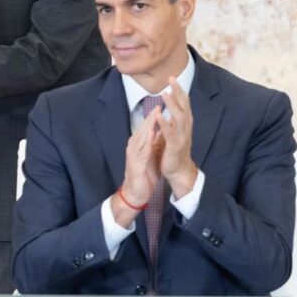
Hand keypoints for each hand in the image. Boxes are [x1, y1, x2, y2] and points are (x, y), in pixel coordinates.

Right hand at [113, 105, 162, 225]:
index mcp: (138, 145)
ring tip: (155, 113)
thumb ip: (151, 144)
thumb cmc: (142, 175)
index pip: (145, 128)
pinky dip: (147, 141)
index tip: (162, 105)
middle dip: (151, 116)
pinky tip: (152, 133)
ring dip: (148, 125)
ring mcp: (133, 154)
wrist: (134, 193)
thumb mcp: (148, 157)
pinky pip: (142, 150)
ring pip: (141, 136)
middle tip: (159, 102)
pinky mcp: (136, 163)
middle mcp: (134, 147)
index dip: (153, 116)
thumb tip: (157, 132)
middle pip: (142, 128)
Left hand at [158, 78, 197, 197]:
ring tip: (164, 94)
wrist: (179, 170)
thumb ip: (174, 117)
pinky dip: (164, 124)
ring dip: (171, 105)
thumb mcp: (175, 130)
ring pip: (178, 117)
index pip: (183, 103)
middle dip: (178, 92)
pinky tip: (158, 116)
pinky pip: (170, 133)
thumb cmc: (175, 149)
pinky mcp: (175, 146)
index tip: (172, 77)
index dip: (179, 90)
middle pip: (183, 106)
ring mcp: (181, 136)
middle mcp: (185, 127)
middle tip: (172, 78)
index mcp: (184, 123)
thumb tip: (171, 103)